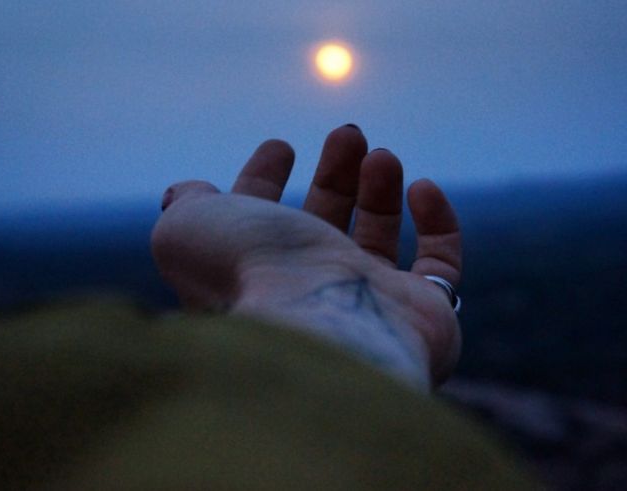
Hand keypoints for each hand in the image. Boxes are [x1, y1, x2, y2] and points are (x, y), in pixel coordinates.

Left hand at [151, 125, 462, 387]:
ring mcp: (370, 307)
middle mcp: (310, 295)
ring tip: (379, 155)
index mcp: (254, 278)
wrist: (321, 326)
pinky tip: (422, 189)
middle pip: (323, 226)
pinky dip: (437, 223)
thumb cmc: (250, 274)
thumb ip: (187, 207)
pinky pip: (440, 268)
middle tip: (348, 133)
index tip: (280, 145)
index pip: (259, 227)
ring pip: (378, 241)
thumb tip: (185, 193)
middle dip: (333, 175)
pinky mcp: (425, 316)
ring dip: (378, 189)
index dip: (264, 182)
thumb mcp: (187, 231)